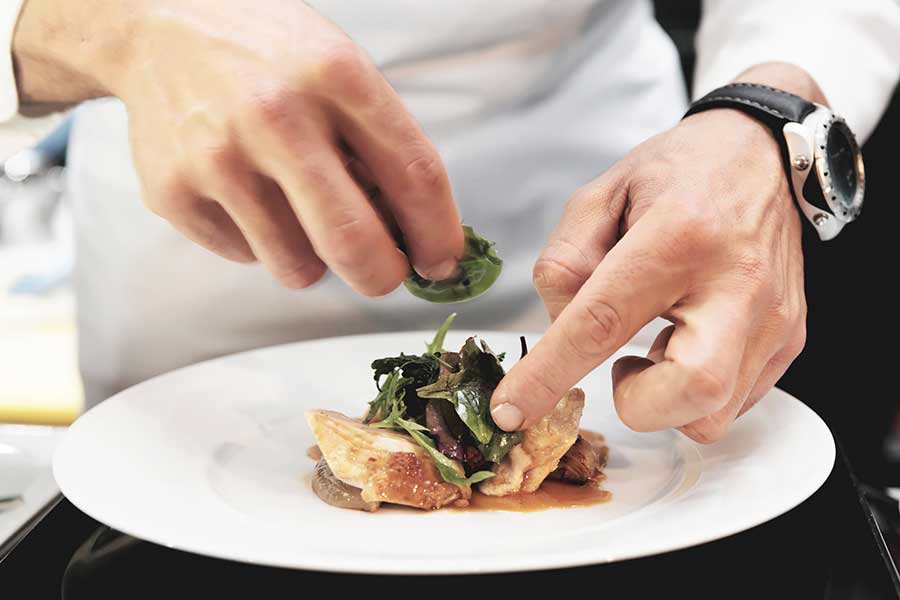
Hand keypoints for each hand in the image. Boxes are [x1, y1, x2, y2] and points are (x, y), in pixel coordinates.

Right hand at [13, 0, 462, 293]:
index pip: (414, 176)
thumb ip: (380, 144)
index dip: (438, 235)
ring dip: (314, 256)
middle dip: (384, 277)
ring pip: (298, 268)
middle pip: (354, 244)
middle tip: (386, 273)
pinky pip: (246, 258)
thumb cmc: (269, 55)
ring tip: (297, 208)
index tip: (442, 262)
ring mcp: (218, 158)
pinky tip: (246, 191)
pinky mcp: (172, 192)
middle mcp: (276, 116)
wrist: (159, 25)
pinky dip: (259, 240)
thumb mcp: (339, 68)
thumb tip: (416, 236)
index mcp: (336, 75)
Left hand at [491, 66, 815, 442]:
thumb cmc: (679, 173)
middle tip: (622, 369)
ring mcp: (772, 316)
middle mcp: (735, 281)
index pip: (602, 322)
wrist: (764, 155)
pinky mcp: (789, 338)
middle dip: (638, 405)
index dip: (549, 376)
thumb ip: (565, 260)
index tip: (512, 410)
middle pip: (693, 388)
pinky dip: (694, 394)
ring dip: (665, 401)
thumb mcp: (601, 194)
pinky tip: (685, 344)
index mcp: (677, 235)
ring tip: (657, 345)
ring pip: (714, 412)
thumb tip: (560, 328)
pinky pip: (734, 403)